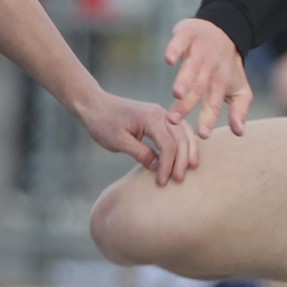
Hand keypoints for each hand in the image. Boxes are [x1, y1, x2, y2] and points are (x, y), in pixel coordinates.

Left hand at [81, 92, 201, 184]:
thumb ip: (140, 153)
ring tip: (191, 167)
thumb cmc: (103, 123)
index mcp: (151, 118)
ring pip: (185, 132)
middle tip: (179, 180)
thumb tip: (158, 167)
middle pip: (181, 138)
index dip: (167, 165)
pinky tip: (186, 153)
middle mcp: (162, 113)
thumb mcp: (119, 142)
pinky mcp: (160, 117)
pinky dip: (185, 141)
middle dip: (181, 160)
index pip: (168, 145)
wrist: (95, 105)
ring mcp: (163, 114)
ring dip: (189, 150)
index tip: (162, 181)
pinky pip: (180, 129)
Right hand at [165, 17, 253, 137]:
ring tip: (176, 93)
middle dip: (187, 106)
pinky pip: (181, 43)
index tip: (202, 135)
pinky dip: (175, 50)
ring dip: (184, 80)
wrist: (225, 30)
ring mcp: (199, 52)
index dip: (209, 120)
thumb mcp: (239, 89)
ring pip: (191, 68)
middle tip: (173, 121)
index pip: (214, 105)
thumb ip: (239, 111)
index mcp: (220, 84)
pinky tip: (169, 60)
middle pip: (199, 89)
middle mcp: (210, 70)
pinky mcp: (188, 36)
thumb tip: (239, 133)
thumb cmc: (227, 67)